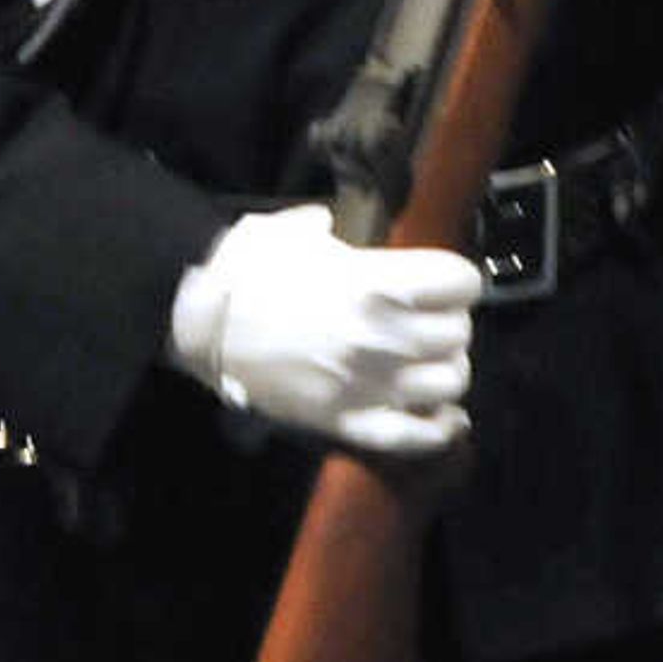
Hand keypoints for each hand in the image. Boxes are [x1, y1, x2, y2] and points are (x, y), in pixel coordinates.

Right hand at [164, 203, 477, 456]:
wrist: (200, 324)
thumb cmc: (247, 272)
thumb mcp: (296, 233)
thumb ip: (328, 229)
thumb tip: (329, 225)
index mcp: (378, 283)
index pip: (462, 283)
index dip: (457, 283)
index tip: (445, 286)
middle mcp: (383, 335)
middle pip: (459, 334)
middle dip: (449, 327)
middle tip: (430, 325)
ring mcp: (368, 383)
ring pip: (449, 383)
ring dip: (444, 372)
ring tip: (428, 364)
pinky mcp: (347, 420)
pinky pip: (414, 436)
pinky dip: (439, 430)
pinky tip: (448, 419)